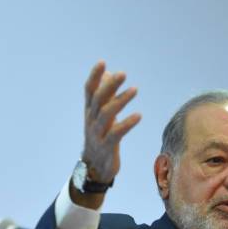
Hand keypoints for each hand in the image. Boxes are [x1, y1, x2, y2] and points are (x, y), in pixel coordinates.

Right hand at [82, 60, 140, 182]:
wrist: (94, 167)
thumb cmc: (100, 137)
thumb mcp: (101, 115)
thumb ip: (106, 95)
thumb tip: (110, 73)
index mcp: (90, 111)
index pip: (89, 90)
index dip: (94, 76)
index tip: (102, 62)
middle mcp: (91, 120)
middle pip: (98, 99)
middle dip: (110, 85)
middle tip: (123, 73)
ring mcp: (97, 133)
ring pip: (106, 114)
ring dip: (121, 100)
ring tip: (135, 89)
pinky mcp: (106, 146)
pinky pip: (116, 133)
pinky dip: (127, 123)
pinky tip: (138, 115)